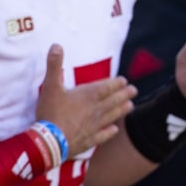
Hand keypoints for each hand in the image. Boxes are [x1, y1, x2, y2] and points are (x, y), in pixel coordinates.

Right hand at [35, 44, 134, 158]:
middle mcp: (95, 110)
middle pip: (113, 101)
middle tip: (134, 90)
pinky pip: (103, 135)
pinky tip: (115, 130)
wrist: (50, 141)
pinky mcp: (89, 140)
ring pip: (111, 116)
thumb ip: (54, 65)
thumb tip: (56, 45)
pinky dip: (110, 132)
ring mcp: (93, 126)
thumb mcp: (50, 85)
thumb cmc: (51, 112)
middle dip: (124, 94)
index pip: (106, 87)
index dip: (116, 83)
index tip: (125, 81)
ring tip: (131, 106)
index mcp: (88, 96)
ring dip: (121, 110)